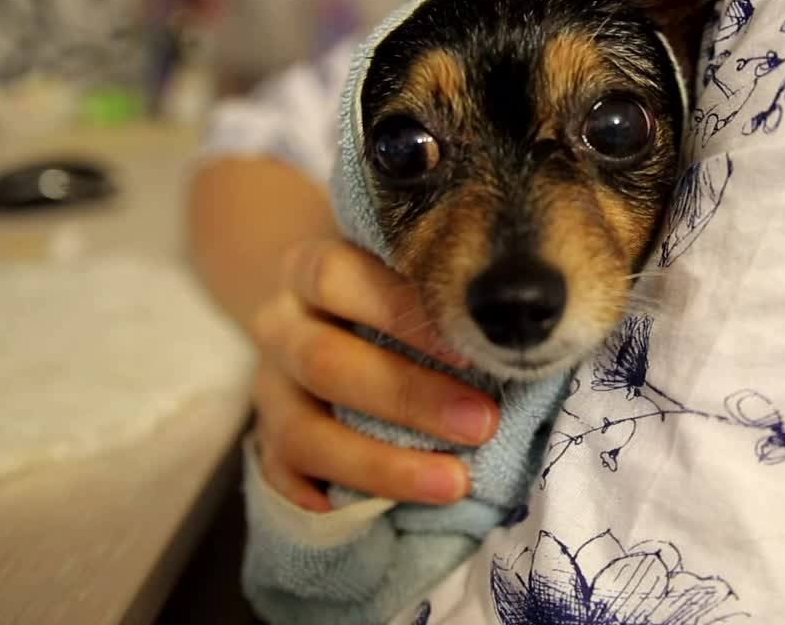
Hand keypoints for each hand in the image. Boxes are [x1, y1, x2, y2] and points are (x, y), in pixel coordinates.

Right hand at [250, 238, 498, 511]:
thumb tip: (521, 325)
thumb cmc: (388, 294)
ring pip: (302, 431)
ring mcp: (268, 387)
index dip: (399, 310)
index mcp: (311, 269)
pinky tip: (378, 514)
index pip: (337, 277)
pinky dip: (322, 498)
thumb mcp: (402, 273)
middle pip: (324, 360)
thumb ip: (440, 292)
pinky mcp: (263, 441)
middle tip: (483, 423)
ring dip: (381, 462)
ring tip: (454, 482)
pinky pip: (280, 478)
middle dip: (408, 396)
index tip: (471, 347)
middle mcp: (280, 325)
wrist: (318, 314)